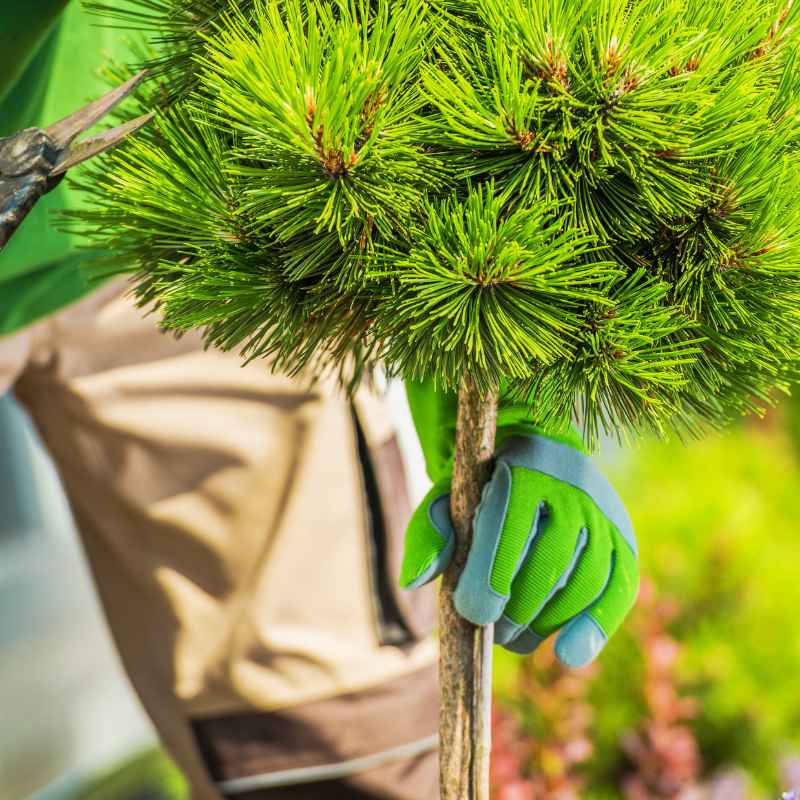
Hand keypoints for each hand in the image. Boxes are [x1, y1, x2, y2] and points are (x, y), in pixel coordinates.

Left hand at [400, 433, 638, 666]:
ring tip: (512, 637)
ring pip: (581, 583)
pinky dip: (594, 628)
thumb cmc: (484, 488)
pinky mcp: (625, 540)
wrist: (540, 457)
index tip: (470, 613)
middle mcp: (571, 486)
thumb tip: (414, 580)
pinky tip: (567, 653)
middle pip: (547, 563)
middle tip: (489, 629)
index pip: (507, 528)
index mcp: (521, 468)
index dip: (487, 578)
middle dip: (514, 609)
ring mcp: (604, 513)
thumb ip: (429, 532)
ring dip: (544, 624)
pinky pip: (618, 591)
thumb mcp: (450, 496)